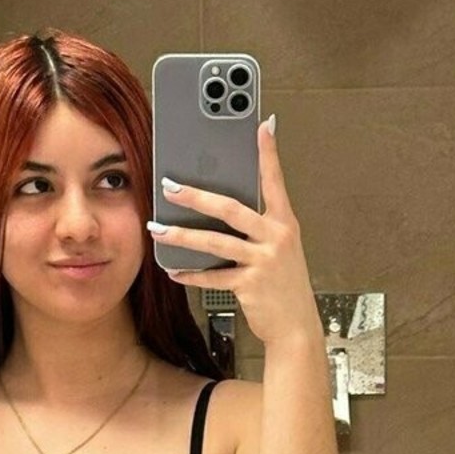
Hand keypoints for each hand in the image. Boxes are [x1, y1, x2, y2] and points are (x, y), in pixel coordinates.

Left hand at [148, 117, 322, 347]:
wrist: (296, 327)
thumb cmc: (284, 286)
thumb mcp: (280, 250)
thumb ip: (259, 228)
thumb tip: (223, 208)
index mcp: (284, 224)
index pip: (274, 181)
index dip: (268, 153)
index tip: (262, 126)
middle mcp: (275, 238)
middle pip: (231, 209)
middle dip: (197, 196)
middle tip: (170, 186)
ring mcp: (263, 261)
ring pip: (215, 242)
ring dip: (182, 236)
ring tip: (157, 230)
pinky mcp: (250, 285)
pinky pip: (212, 277)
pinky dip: (190, 274)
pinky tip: (173, 270)